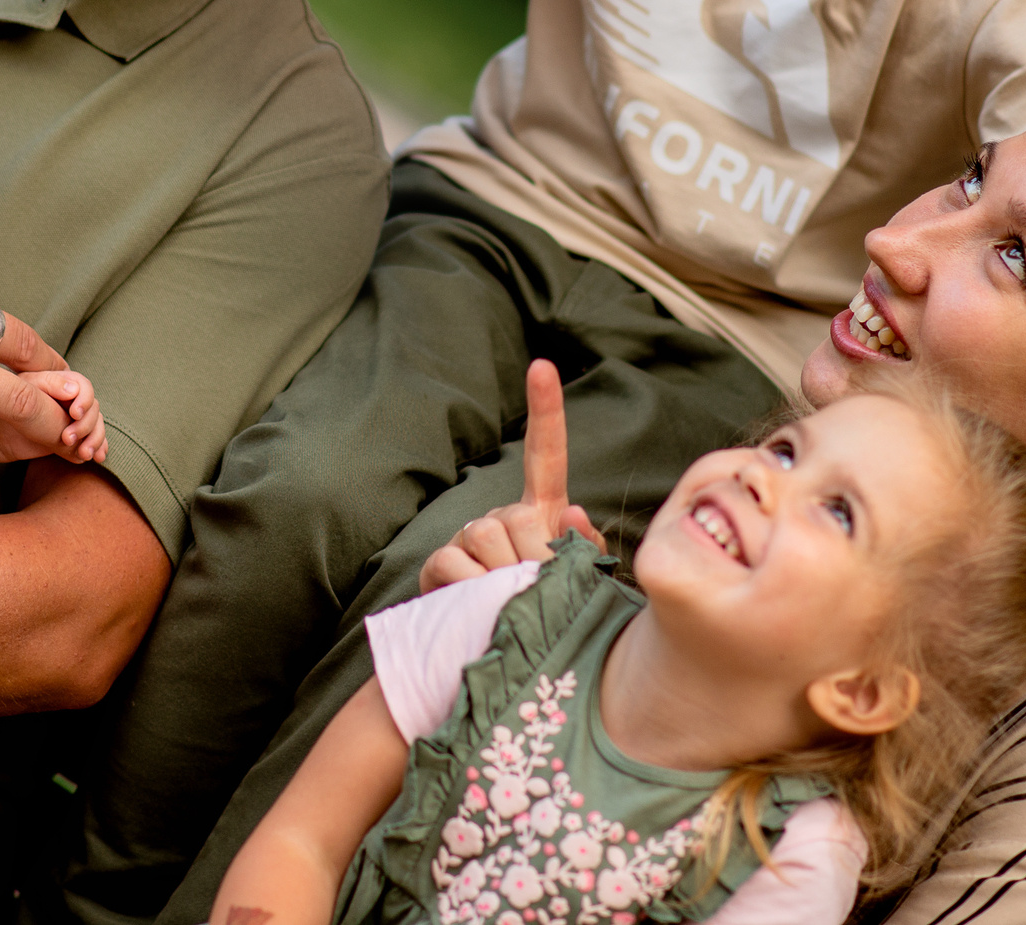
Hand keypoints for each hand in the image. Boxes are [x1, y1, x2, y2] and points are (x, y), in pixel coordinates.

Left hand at [0, 368, 108, 468]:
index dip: (84, 399)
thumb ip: (47, 387)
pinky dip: (98, 448)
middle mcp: (71, 399)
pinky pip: (92, 442)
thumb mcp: (21, 392)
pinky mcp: (73, 440)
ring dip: (95, 439)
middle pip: (93, 409)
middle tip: (68, 440)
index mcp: (60, 382)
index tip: (74, 414)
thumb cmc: (3, 405)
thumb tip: (74, 390)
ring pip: (96, 426)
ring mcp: (74, 420)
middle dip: (87, 425)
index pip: (83, 387)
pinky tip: (97, 457)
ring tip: (84, 454)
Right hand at [418, 359, 604, 593]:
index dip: (545, 409)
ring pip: (484, 535)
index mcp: (541, 511)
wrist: (508, 659)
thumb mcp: (581, 584)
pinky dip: (470, 588)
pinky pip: (453, 563)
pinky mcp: (439, 564)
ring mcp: (468, 538)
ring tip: (510, 603)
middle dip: (533, 558)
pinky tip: (476, 604)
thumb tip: (570, 512)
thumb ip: (586, 550)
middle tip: (537, 591)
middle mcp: (501, 517)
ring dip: (504, 576)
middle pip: (516, 515)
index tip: (542, 366)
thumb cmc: (551, 616)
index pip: (545, 453)